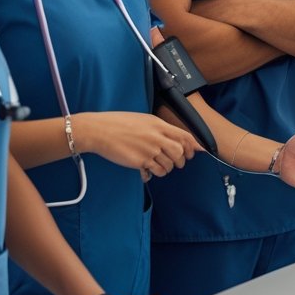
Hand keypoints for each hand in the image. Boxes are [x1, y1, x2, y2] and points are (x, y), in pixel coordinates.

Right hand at [76, 112, 198, 177]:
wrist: (99, 130)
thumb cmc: (119, 123)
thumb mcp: (143, 120)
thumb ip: (159, 128)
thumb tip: (170, 136)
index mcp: (159, 124)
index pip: (185, 136)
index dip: (193, 146)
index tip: (195, 152)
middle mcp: (157, 137)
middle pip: (180, 153)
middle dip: (180, 161)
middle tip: (175, 164)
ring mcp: (149, 150)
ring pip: (169, 165)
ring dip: (166, 169)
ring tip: (157, 167)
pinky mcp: (140, 162)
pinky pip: (155, 172)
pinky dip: (154, 174)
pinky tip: (146, 172)